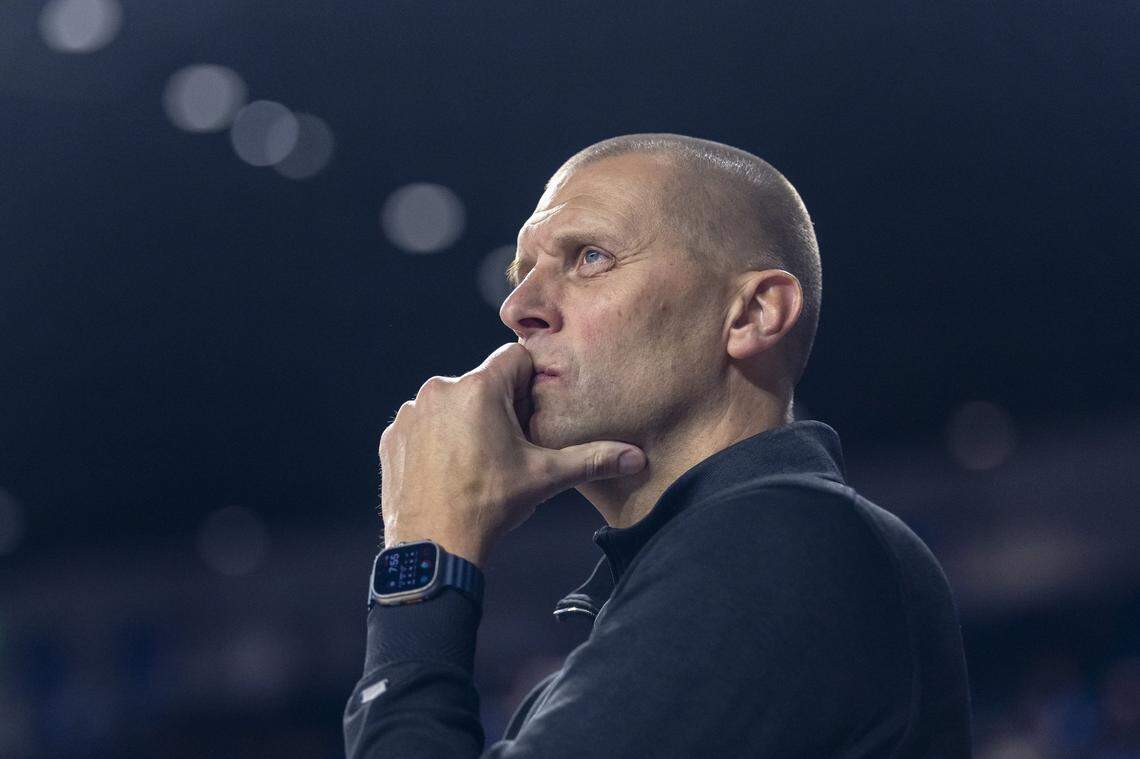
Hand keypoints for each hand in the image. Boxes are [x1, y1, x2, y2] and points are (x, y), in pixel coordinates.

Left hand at [377, 343, 645, 568]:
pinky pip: (423, 425)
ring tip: (477, 465)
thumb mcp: (546, 478)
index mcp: (480, 389)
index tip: (531, 418)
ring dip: (466, 423)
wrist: (432, 548)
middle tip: (508, 450)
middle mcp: (440, 390)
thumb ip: (593, 459)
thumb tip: (637, 458)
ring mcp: (411, 412)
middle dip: (499, 408)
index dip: (530, 386)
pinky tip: (449, 471)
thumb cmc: (489, 507)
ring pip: (452, 404)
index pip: (516, 359)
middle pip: (483, 383)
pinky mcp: (392, 435)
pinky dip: (437, 440)